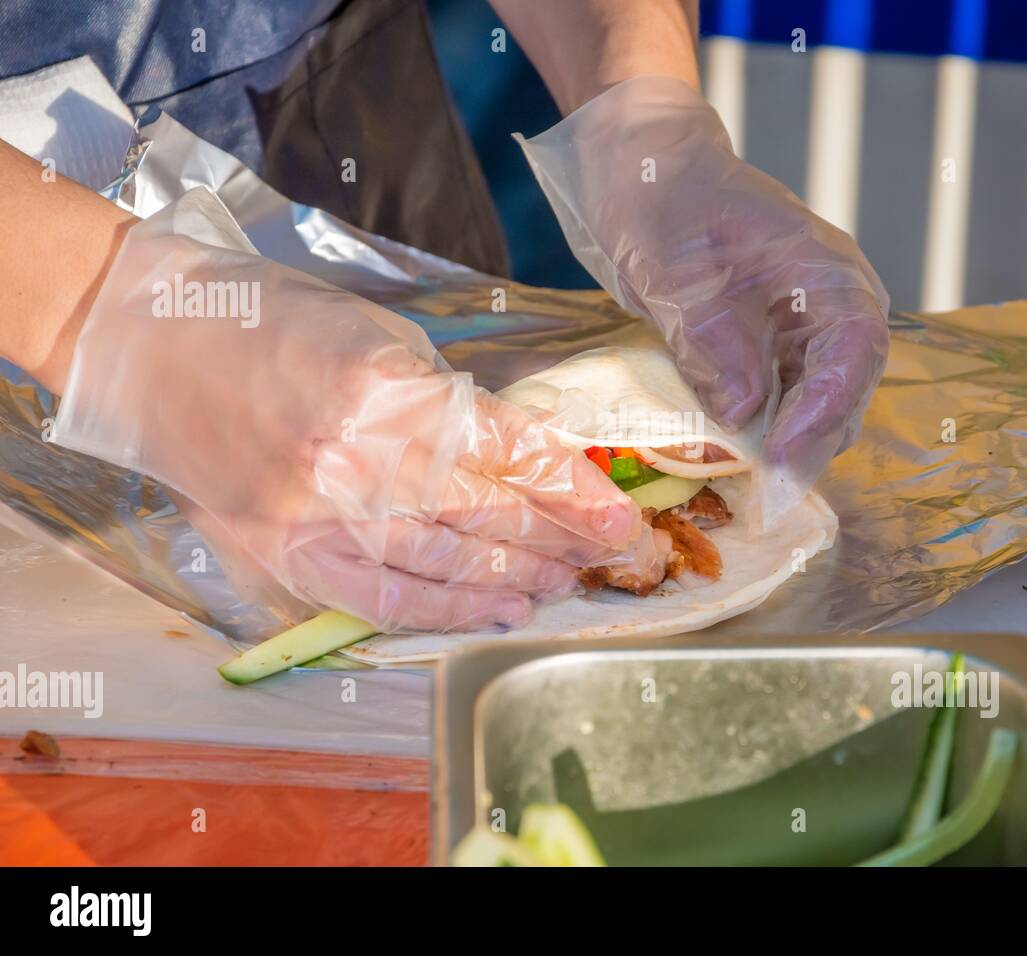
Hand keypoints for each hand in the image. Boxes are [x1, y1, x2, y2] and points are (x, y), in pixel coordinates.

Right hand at [52, 188, 641, 631]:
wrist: (149, 346)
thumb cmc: (272, 323)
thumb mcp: (382, 337)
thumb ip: (448, 401)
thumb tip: (517, 455)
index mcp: (395, 392)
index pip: (515, 454)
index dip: (577, 492)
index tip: (619, 517)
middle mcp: (364, 462)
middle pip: (492, 515)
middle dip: (562, 540)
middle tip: (607, 555)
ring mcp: (321, 516)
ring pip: (449, 564)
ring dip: (518, 578)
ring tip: (562, 584)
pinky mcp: (286, 554)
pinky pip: (384, 599)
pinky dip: (448, 613)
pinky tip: (498, 612)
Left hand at [517, 75, 889, 525]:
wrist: (641, 170)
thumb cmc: (661, 195)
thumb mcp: (675, 264)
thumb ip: (713, 336)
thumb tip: (746, 412)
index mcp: (824, 269)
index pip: (854, 349)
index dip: (826, 409)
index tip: (782, 456)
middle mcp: (827, 305)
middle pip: (844, 389)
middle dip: (809, 445)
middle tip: (767, 496)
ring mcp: (800, 331)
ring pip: (815, 407)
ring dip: (787, 449)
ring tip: (752, 492)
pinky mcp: (769, 351)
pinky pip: (779, 404)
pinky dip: (760, 436)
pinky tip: (732, 464)